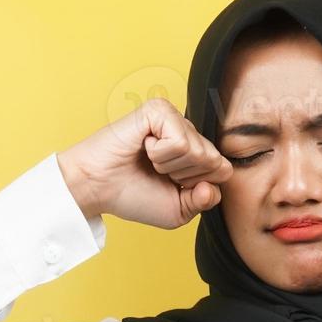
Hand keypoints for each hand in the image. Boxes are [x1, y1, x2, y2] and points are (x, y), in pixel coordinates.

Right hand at [56, 98, 233, 229]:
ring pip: (199, 152)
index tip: (172, 186)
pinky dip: (160, 155)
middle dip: (186, 178)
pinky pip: (180, 142)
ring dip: (170, 166)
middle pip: (216, 162)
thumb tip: (212, 185)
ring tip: (149, 160)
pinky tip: (144, 147)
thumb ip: (204, 201)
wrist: (97, 188)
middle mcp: (188, 133)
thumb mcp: (178, 211)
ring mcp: (175, 119)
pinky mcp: (160, 110)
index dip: (199, 188)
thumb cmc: (132, 196)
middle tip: (158, 173)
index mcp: (195, 154)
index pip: (224, 172)